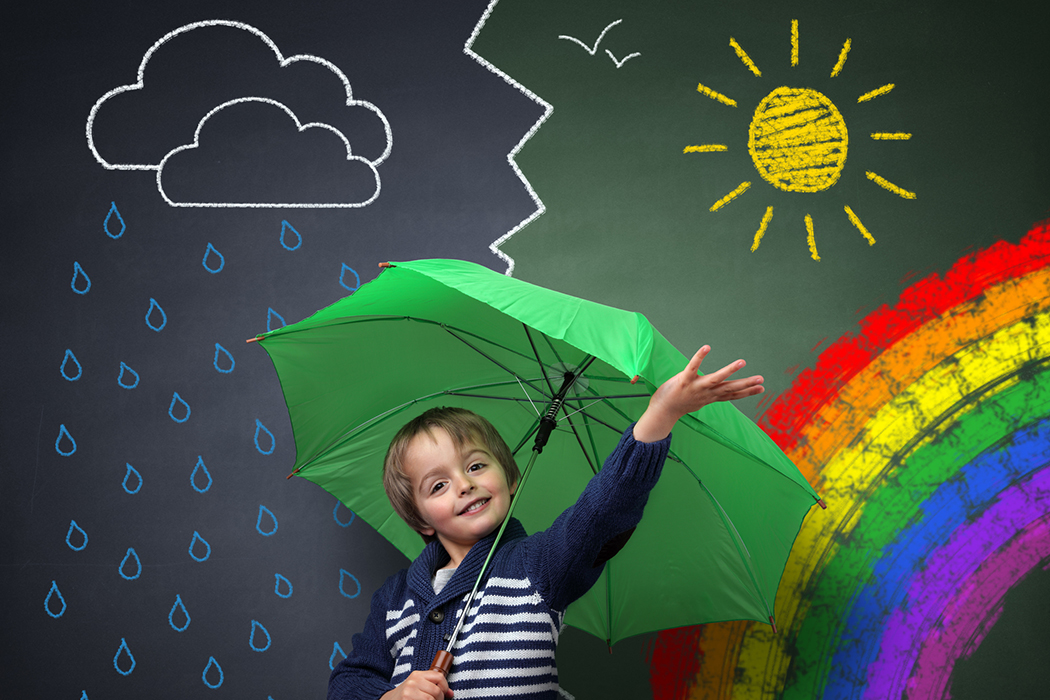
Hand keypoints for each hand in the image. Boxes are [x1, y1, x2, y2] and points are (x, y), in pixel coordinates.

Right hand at [380, 670, 452, 699]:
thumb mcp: (418, 685)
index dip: (445, 687)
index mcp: (417, 675)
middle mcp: (413, 682)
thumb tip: (450, 693)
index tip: (444, 693)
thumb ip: (433, 686)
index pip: (439, 677)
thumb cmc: (406, 694)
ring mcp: (409, 693)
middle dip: (439, 699)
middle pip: (436, 691)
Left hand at [633, 346, 763, 442]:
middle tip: (762, 380)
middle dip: (746, 385)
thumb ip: (711, 395)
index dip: (747, 392)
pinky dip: (699, 357)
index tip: (762, 388)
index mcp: (711, 397)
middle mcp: (706, 393)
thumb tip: (719, 393)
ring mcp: (696, 387)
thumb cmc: (680, 403)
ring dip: (729, 371)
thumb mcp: (699, 400)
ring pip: (715, 379)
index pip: (732, 395)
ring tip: (742, 362)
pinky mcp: (683, 381)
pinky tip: (707, 347)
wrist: (662, 411)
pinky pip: (692, 367)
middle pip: (729, 389)